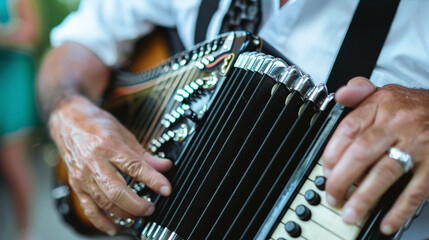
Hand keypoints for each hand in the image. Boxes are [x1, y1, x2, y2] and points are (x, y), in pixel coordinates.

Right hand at [49, 95, 171, 234]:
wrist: (67, 121)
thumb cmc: (96, 124)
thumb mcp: (124, 133)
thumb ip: (144, 153)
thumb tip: (164, 166)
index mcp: (108, 145)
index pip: (134, 167)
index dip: (153, 180)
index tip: (166, 189)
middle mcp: (93, 162)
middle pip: (117, 191)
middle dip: (137, 204)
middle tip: (151, 207)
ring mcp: (83, 176)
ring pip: (104, 202)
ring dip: (124, 213)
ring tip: (139, 214)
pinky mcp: (76, 185)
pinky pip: (88, 208)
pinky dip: (102, 221)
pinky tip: (115, 227)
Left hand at [323, 77, 428, 234]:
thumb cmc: (413, 106)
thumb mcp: (385, 92)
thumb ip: (359, 92)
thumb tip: (341, 94)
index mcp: (381, 106)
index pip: (348, 130)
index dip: (332, 154)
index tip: (325, 171)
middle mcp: (398, 124)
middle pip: (361, 153)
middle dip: (341, 179)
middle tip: (332, 196)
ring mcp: (417, 145)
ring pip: (384, 173)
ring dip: (364, 197)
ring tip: (350, 213)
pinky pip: (416, 190)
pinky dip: (399, 209)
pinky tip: (387, 221)